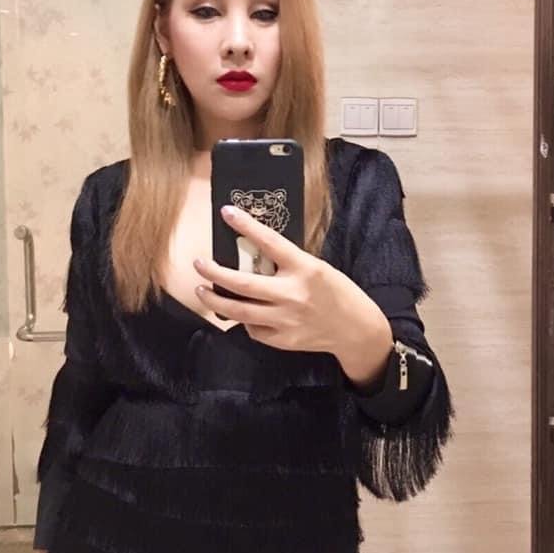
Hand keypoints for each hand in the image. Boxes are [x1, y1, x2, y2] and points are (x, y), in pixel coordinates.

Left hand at [192, 204, 377, 354]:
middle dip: (214, 272)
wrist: (355, 329)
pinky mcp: (283, 340)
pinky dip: (244, 321)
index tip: (227, 213)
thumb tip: (253, 255)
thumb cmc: (336, 292)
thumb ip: (287, 264)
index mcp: (305, 268)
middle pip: (242, 283)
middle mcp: (293, 294)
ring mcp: (286, 320)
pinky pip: (253, 330)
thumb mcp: (316, 268)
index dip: (246, 225)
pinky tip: (241, 315)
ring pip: (239, 311)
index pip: (269, 242)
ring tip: (201, 291)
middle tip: (198, 263)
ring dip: (215, 300)